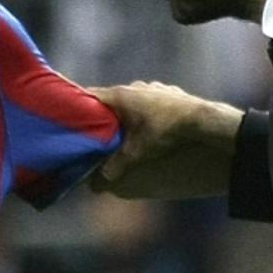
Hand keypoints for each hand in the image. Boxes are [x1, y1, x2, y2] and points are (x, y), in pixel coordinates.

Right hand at [89, 81, 243, 198]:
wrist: (201, 119)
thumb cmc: (164, 131)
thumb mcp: (136, 152)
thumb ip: (115, 166)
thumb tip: (96, 186)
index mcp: (120, 96)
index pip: (89, 95)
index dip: (78, 105)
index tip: (70, 116)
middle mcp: (133, 87)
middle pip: (109, 98)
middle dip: (102, 113)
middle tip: (95, 130)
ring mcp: (151, 87)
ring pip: (130, 99)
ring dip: (125, 111)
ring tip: (122, 129)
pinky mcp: (167, 91)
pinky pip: (148, 99)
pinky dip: (143, 109)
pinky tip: (148, 123)